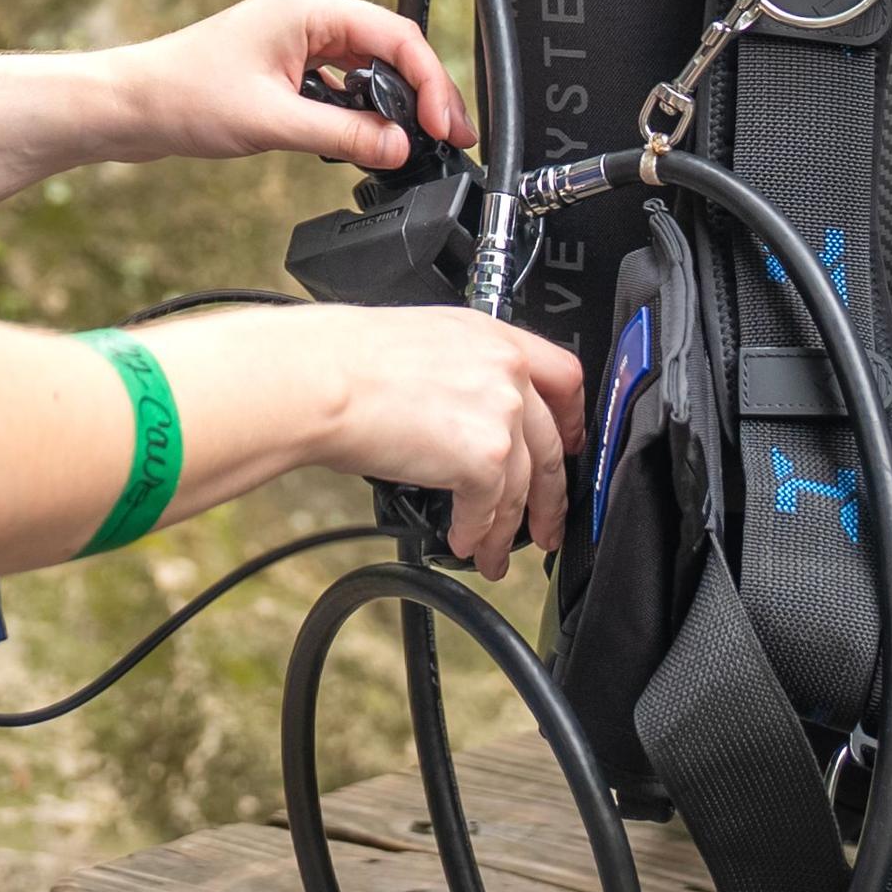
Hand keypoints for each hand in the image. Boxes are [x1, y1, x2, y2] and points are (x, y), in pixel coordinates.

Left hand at [110, 0, 472, 172]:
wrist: (129, 106)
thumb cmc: (184, 96)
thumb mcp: (275, 121)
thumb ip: (345, 133)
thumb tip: (398, 147)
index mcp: (310, 7)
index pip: (396, 38)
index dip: (430, 83)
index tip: (445, 126)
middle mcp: (308, 14)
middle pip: (389, 50)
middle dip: (421, 95)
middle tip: (448, 138)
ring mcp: (297, 38)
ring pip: (367, 68)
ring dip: (391, 103)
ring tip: (414, 143)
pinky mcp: (286, 64)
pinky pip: (341, 82)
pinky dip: (359, 109)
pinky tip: (366, 138)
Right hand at [318, 307, 586, 576]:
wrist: (320, 381)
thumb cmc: (345, 361)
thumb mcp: (422, 343)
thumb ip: (462, 373)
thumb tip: (462, 413)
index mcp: (492, 336)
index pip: (563, 376)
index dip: (572, 420)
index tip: (569, 444)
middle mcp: (506, 372)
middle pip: (552, 446)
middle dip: (551, 498)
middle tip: (548, 524)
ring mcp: (500, 415)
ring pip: (524, 487)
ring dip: (507, 529)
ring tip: (493, 554)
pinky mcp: (483, 458)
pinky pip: (490, 508)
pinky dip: (476, 532)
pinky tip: (462, 540)